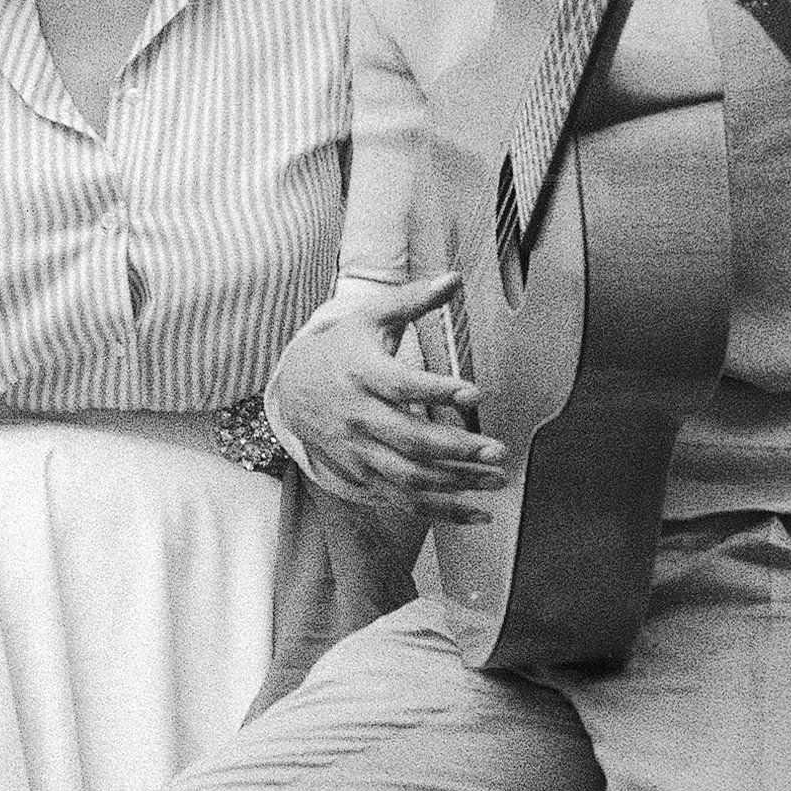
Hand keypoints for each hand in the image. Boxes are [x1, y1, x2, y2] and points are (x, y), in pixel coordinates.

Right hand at [271, 272, 507, 520]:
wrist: (292, 386)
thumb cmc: (342, 347)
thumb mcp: (371, 316)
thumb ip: (413, 300)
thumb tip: (454, 277)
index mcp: (363, 373)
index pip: (401, 385)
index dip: (437, 390)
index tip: (475, 393)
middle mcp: (359, 416)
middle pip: (410, 440)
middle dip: (457, 450)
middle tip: (498, 451)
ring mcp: (358, 451)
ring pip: (408, 477)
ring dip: (454, 485)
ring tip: (495, 482)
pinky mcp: (361, 474)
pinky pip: (401, 500)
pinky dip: (438, 511)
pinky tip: (474, 514)